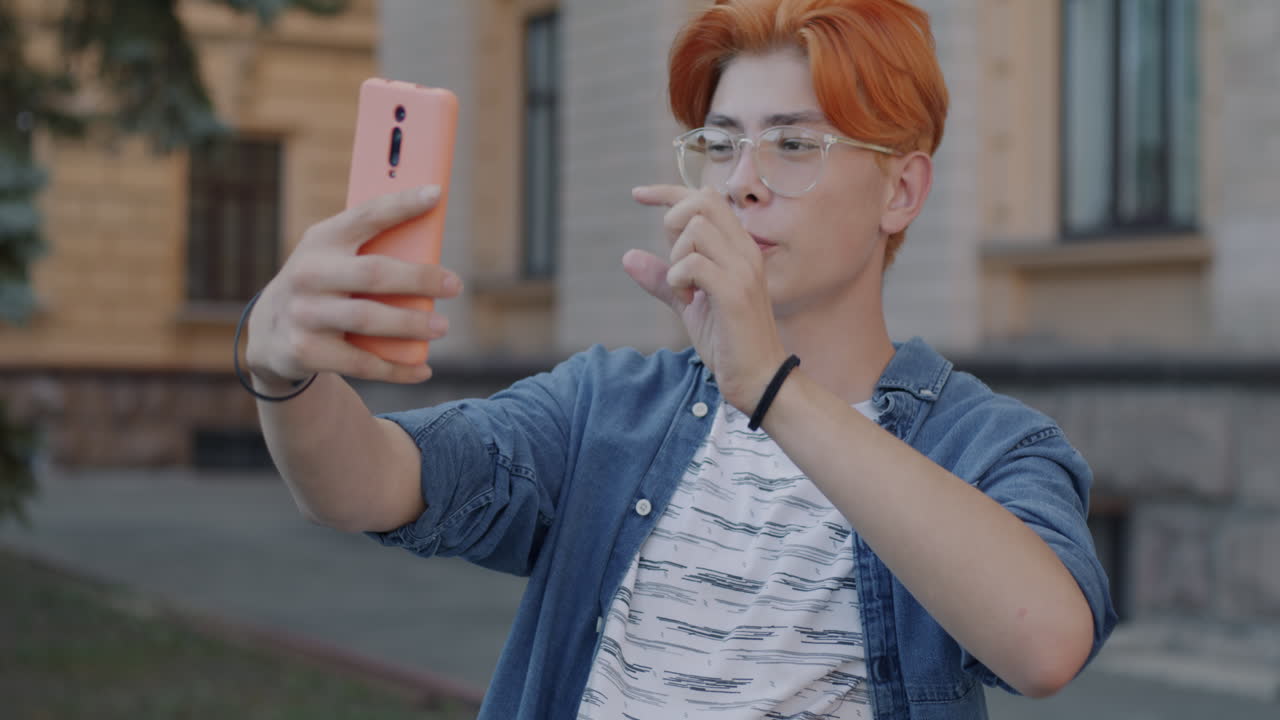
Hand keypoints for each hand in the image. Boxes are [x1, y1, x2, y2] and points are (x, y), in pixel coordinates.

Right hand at [244, 185, 461, 389]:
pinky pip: (361, 362)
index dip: (401, 204)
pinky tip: (423, 369)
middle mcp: (309, 273)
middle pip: (374, 273)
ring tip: (442, 326)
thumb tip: (431, 251)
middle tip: (454, 285)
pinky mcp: (306, 351)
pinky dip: (397, 368)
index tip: (436, 194)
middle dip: (419, 279)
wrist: (271, 331)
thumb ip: (371, 250)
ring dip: (411, 324)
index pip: (365, 214)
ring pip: (367, 319)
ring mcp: (304, 313)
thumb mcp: (334, 257)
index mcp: (322, 239)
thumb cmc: (324, 283)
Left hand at [626, 184, 786, 411]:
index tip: (638, 195)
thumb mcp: (689, 304)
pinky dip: (677, 279)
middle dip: (673, 223)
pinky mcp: (734, 292)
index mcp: (738, 248)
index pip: (706, 197)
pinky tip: (686, 300)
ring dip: (676, 257)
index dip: (667, 191)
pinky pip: (693, 263)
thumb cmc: (727, 341)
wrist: (758, 379)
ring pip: (695, 228)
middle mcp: (745, 250)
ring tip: (684, 289)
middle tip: (673, 261)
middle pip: (702, 200)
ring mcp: (742, 269)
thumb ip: (662, 279)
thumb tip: (628, 256)